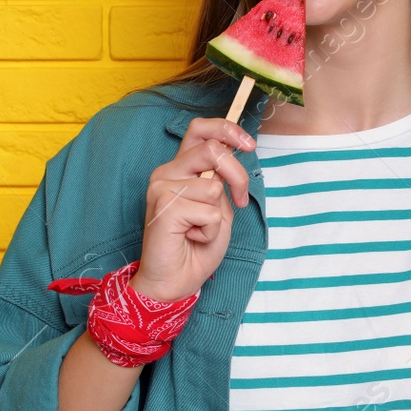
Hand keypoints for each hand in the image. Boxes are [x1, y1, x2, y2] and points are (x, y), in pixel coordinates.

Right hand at [134, 118, 253, 301]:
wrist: (174, 281)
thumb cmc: (196, 247)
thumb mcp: (218, 207)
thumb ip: (221, 180)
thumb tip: (234, 151)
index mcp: (179, 169)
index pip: (199, 129)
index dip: (227, 129)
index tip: (248, 144)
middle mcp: (166, 172)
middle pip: (213, 150)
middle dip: (237, 175)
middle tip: (239, 200)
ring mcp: (162, 187)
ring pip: (213, 186)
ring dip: (218, 216)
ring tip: (200, 230)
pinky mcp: (165, 206)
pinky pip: (209, 211)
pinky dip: (210, 230)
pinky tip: (191, 238)